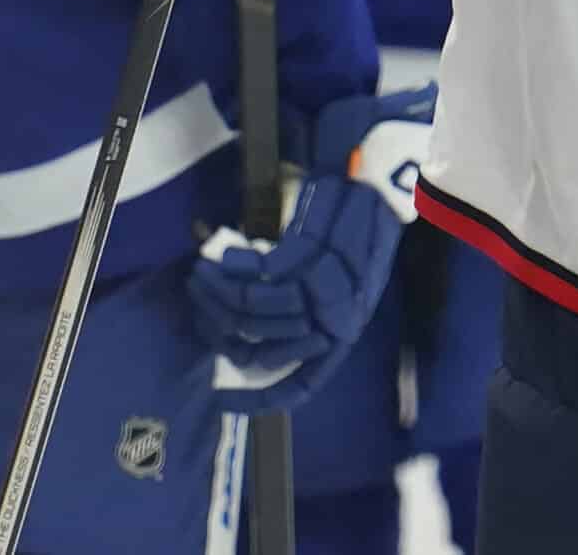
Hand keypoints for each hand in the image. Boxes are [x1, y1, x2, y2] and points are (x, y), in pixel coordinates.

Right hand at [188, 85, 435, 414]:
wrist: (376, 178)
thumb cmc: (353, 229)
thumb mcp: (337, 281)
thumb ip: (301, 311)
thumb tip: (247, 335)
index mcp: (345, 329)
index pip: (305, 383)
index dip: (263, 396)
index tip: (224, 399)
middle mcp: (342, 314)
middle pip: (267, 339)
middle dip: (224, 322)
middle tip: (200, 299)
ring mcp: (332, 282)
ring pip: (263, 305)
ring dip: (224, 291)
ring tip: (203, 275)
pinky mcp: (322, 248)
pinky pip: (269, 270)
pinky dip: (240, 265)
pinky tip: (225, 254)